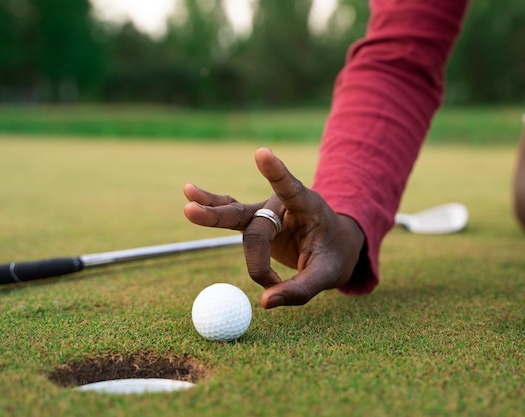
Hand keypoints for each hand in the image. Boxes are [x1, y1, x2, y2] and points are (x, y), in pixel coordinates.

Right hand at [183, 148, 364, 307]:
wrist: (336, 245)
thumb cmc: (334, 256)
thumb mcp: (328, 275)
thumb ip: (300, 290)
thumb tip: (264, 303)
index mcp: (308, 207)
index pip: (291, 188)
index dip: (276, 173)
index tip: (262, 153)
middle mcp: (283, 204)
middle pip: (258, 227)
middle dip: (256, 257)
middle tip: (257, 274)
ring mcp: (266, 211)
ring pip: (238, 218)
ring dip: (214, 216)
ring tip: (188, 208)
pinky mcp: (255, 222)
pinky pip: (231, 215)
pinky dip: (212, 208)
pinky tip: (190, 196)